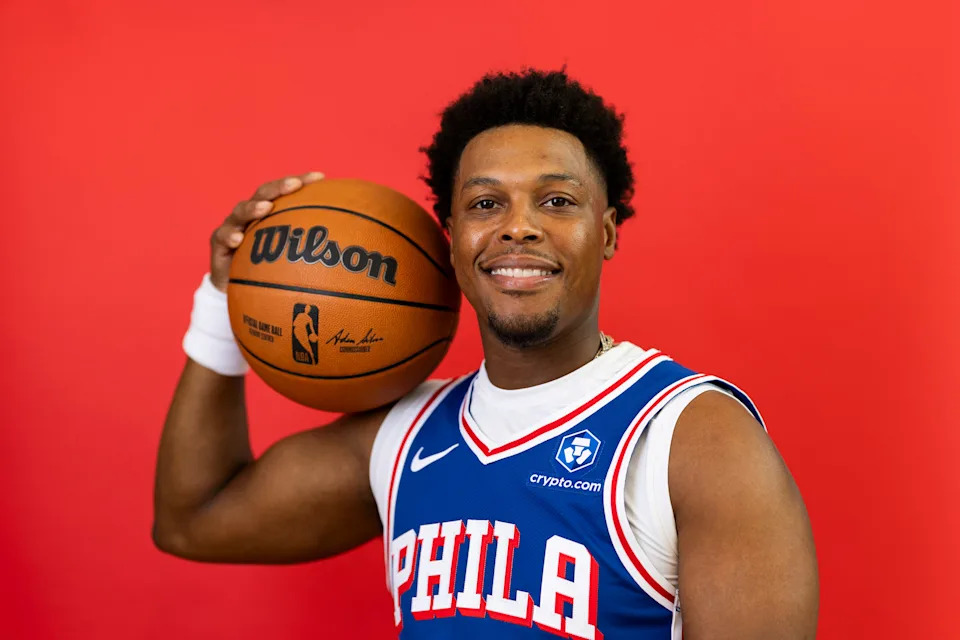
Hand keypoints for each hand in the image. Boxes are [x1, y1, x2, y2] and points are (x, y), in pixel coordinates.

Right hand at [209, 172, 324, 291]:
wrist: (238, 289)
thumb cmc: (272, 270)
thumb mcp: (296, 259)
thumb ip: (316, 250)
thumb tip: (354, 250)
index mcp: (272, 212)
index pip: (288, 192)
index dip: (303, 181)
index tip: (322, 177)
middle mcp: (253, 214)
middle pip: (265, 193)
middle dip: (280, 187)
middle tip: (294, 185)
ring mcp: (234, 226)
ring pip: (242, 210)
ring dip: (254, 207)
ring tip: (266, 208)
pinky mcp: (219, 242)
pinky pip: (223, 237)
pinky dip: (230, 236)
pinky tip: (238, 240)